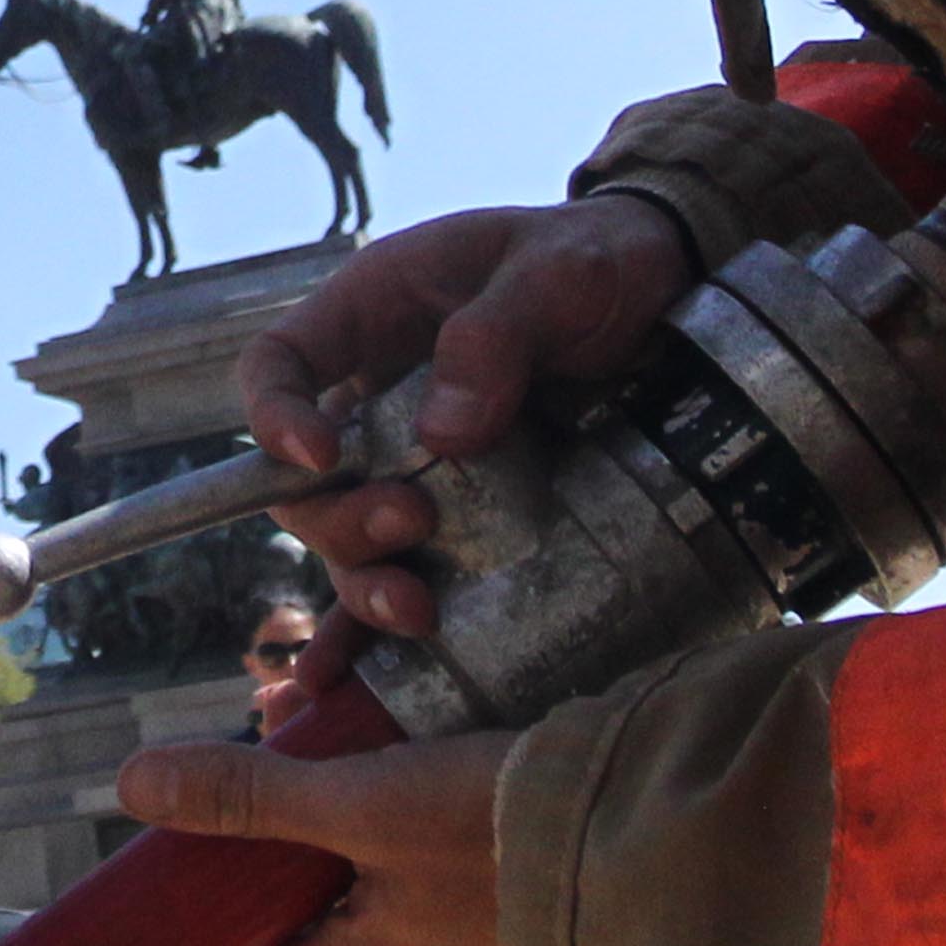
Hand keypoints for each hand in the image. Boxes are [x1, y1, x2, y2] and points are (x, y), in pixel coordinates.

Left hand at [112, 728, 518, 945]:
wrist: (636, 821)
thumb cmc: (498, 834)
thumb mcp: (361, 806)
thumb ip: (253, 797)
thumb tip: (135, 788)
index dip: (206, 943)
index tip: (172, 891)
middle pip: (310, 912)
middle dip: (268, 840)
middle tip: (240, 769)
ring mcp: (464, 914)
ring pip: (366, 864)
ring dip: (327, 802)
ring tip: (301, 728)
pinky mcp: (505, 863)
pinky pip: (422, 834)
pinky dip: (388, 786)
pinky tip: (387, 732)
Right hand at [233, 199, 696, 637]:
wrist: (669, 297)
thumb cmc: (598, 261)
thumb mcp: (557, 272)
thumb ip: (497, 334)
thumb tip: (442, 433)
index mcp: (373, 316)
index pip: (278, 366)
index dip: (276, 416)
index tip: (318, 456)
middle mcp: (376, 399)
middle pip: (305, 481)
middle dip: (342, 517)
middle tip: (414, 520)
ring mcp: (415, 467)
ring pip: (350, 543)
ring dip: (366, 584)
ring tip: (418, 607)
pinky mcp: (463, 521)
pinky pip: (402, 578)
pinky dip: (374, 634)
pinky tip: (350, 684)